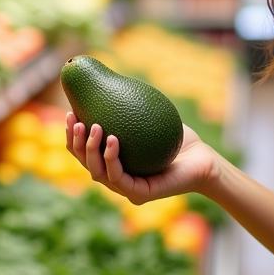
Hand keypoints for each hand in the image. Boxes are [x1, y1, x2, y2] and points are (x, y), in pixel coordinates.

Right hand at [65, 112, 217, 204]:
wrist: (202, 158)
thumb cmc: (176, 136)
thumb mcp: (148, 116)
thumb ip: (127, 106)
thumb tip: (107, 79)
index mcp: (112, 164)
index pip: (85, 152)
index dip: (73, 136)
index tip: (70, 113)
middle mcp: (116, 178)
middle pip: (85, 163)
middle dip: (76, 142)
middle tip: (77, 120)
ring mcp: (126, 189)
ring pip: (97, 173)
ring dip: (91, 149)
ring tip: (94, 126)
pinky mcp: (138, 195)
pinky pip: (119, 178)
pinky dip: (112, 159)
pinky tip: (113, 140)